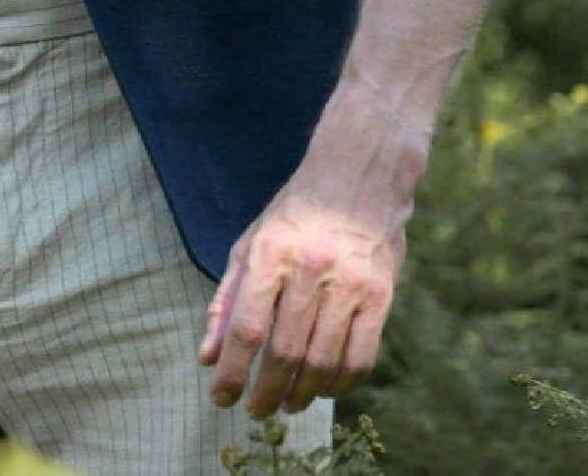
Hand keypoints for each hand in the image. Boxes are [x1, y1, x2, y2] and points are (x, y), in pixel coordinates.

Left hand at [197, 119, 412, 417]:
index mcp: (269, 252)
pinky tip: (324, 389)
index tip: (220, 398)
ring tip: (288, 404)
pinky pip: (360, 357)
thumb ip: (227, 300)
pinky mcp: (380, 295)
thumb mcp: (251, 244)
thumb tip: (207, 357)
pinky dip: (340, 384)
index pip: (246, 328)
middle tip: (257, 411)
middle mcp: (309, 268)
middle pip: (284, 352)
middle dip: (266, 392)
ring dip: (301, 394)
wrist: (359, 176)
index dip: (232, 372)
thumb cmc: (296, 214)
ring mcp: (348, 283)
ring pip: (322, 361)